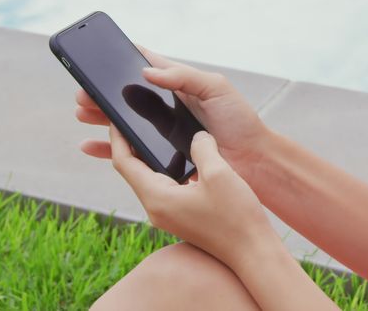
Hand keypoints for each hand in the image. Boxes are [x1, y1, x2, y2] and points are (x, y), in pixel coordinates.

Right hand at [76, 45, 271, 182]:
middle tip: (83, 91)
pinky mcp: (161, 156)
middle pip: (126, 97)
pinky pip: (127, 153)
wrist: (252, 160)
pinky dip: (106, 149)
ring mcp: (162, 132)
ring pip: (122, 123)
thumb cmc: (239, 120)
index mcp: (179, 85)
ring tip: (81, 112)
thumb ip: (184, 76)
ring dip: (100, 118)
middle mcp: (166, 107)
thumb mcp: (216, 88)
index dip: (124, 60)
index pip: (147, 67)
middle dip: (103, 93)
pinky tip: (88, 145)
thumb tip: (147, 71)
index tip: (99, 56)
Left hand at [108, 127, 276, 268]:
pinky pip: (165, 187)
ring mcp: (168, 215)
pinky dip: (167, 168)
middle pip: (132, 170)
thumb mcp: (218, 172)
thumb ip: (201, 147)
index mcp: (157, 197)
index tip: (115, 115)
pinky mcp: (181, 217)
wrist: (253, 252)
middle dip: (130, 143)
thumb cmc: (236, 217)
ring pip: (149, 179)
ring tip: (156, 131)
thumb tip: (196, 136)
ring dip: (149, 156)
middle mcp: (156, 209)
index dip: (117, 136)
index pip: (123, 162)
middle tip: (134, 118)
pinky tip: (184, 156)